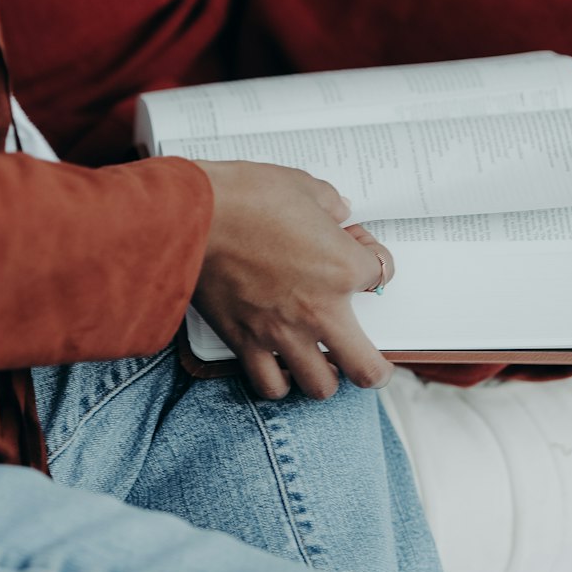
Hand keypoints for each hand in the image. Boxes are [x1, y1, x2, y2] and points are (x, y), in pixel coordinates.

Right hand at [194, 161, 394, 401]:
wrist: (190, 217)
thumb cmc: (243, 196)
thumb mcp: (300, 184)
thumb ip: (327, 202)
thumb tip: (336, 210)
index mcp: (341, 267)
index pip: (381, 276)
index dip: (375, 260)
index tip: (357, 250)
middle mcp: (319, 311)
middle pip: (367, 368)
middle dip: (375, 365)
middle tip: (370, 357)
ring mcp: (281, 333)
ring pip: (321, 387)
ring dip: (326, 375)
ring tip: (321, 362)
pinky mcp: (244, 342)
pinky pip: (270, 384)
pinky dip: (278, 381)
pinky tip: (278, 367)